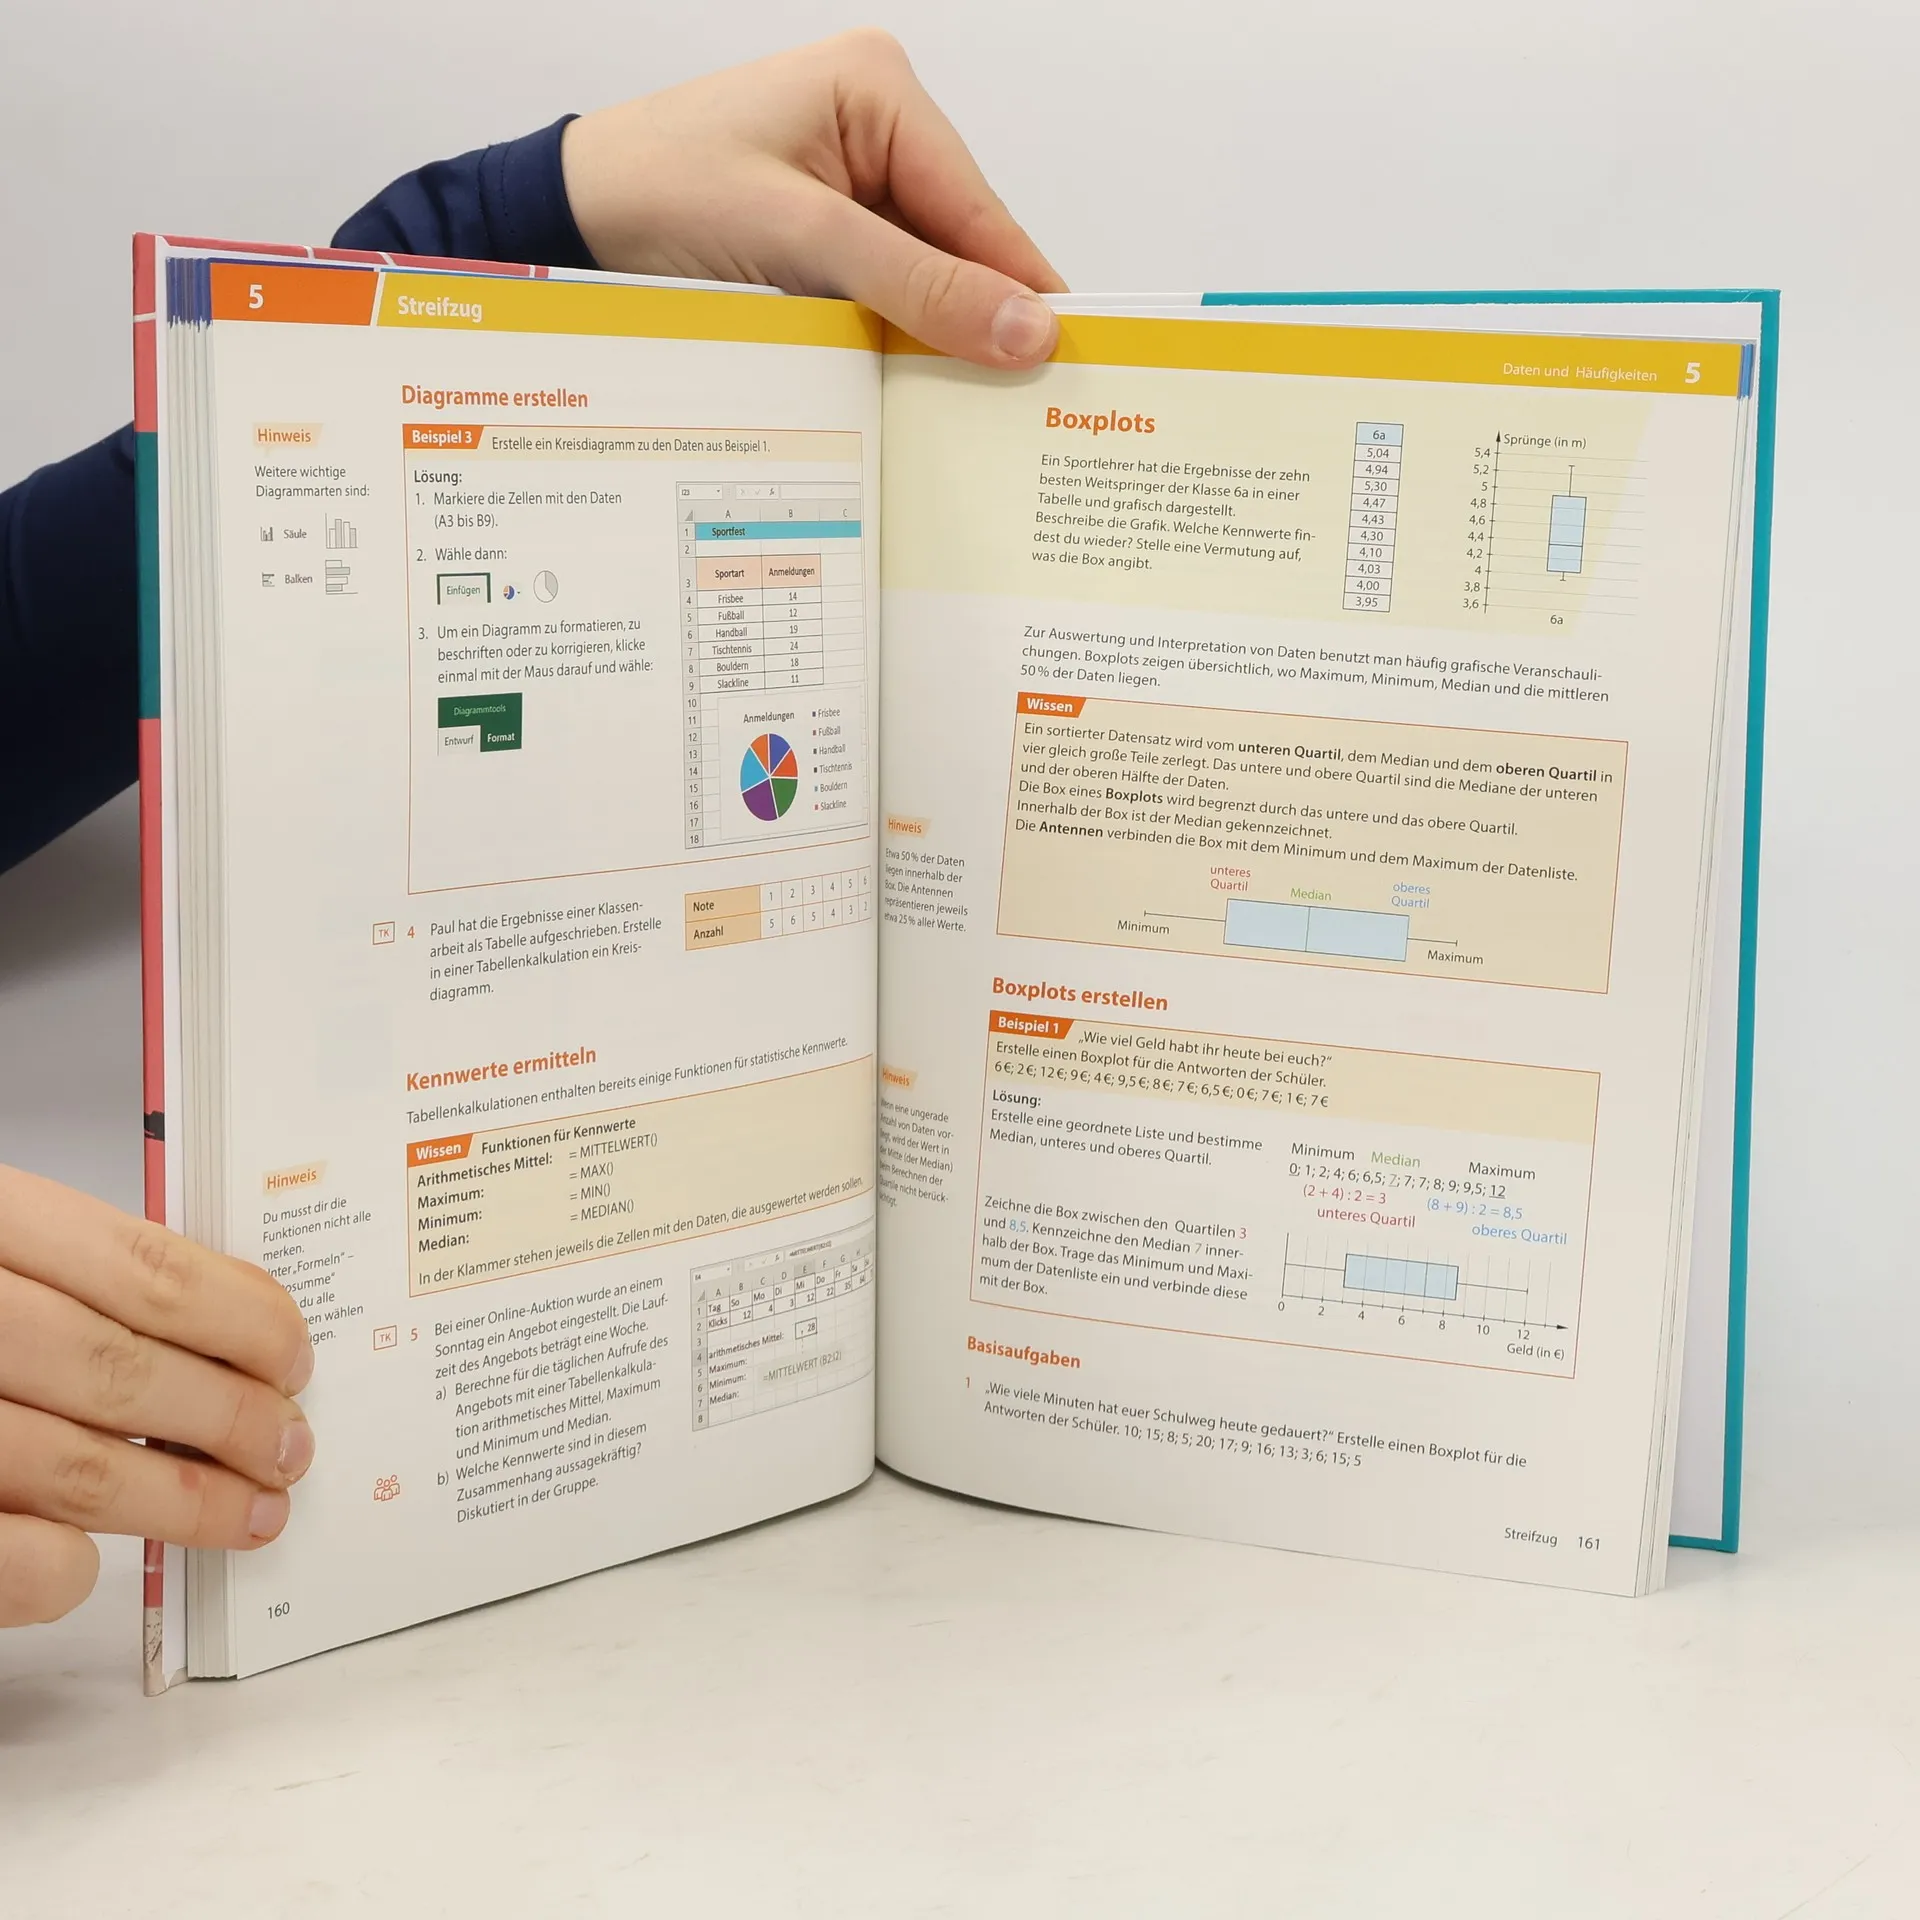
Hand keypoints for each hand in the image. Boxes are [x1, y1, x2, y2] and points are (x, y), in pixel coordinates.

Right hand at [0, 1165, 313, 1626]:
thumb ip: (79, 1277)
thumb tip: (229, 1321)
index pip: (143, 1270)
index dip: (241, 1319)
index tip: (293, 1357)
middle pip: (121, 1371)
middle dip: (231, 1418)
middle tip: (288, 1446)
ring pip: (77, 1467)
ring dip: (182, 1501)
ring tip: (246, 1511)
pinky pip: (13, 1558)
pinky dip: (67, 1565)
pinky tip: (95, 1558)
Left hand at [562, 29, 1066, 367]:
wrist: (563, 221)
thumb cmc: (658, 193)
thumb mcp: (800, 239)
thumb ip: (917, 285)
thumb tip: (1027, 331)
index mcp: (880, 91)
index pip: (980, 209)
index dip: (1024, 293)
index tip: (1072, 365)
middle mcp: (874, 128)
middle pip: (959, 248)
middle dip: (976, 321)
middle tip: (1021, 410)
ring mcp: (848, 184)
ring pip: (924, 279)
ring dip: (932, 339)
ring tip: (967, 410)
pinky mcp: (821, 234)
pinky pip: (882, 293)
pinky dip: (891, 339)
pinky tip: (906, 385)